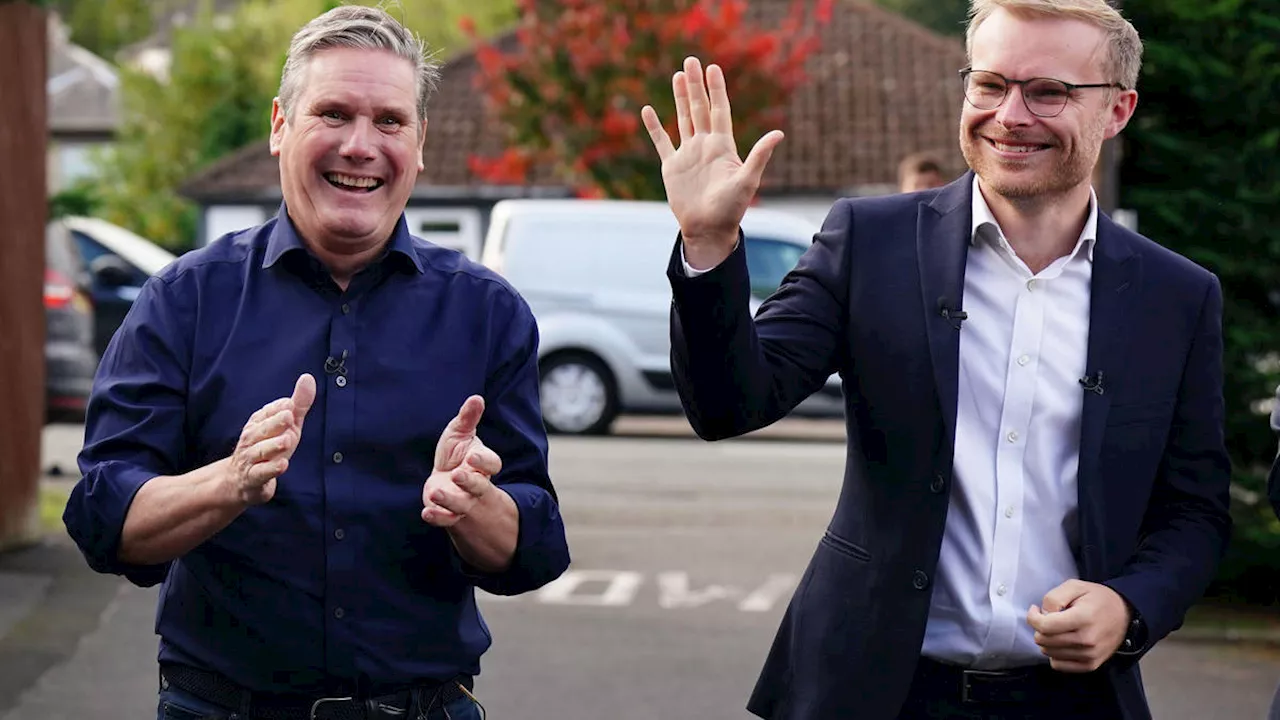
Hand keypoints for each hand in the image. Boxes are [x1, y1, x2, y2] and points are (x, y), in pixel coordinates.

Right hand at [228, 374, 315, 505]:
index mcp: (258, 422)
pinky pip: (261, 473)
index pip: (267, 412)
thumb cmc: (269, 448)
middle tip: (289, 417)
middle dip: (275, 423)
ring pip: (261, 451)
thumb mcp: (287, 426)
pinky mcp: (254, 478)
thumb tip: (308, 378)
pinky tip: (282, 465)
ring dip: (273, 445)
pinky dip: (271, 469)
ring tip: (287, 440)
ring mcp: (251, 459)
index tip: (290, 405)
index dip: (279, 409)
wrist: (241, 481)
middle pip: (262, 430)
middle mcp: (252, 438)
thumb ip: (298, 404)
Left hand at [422, 395, 502, 526]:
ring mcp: (463, 500)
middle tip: (457, 475)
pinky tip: (426, 512)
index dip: (484, 462)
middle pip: (479, 487)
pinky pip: (446, 519)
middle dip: (469, 482)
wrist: (445, 480)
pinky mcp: (448, 513)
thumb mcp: (460, 433)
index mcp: (482, 465)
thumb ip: (469, 417)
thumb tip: (476, 397)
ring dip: (449, 500)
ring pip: (461, 504)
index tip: (472, 458)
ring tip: (435, 493)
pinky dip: (438, 517)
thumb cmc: (455, 453)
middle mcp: (476, 485)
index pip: (492, 465)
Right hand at [640, 56, 783, 267]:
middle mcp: (705, 145)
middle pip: (700, 108)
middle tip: (691, 61)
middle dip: (695, 85)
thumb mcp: (747, 180)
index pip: (720, 110)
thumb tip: (778, 134)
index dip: (716, 89)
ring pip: (683, 119)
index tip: (714, 68)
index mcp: (722, 145)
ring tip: (677, 76)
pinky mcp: (672, 167)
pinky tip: (648, 111)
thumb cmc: (731, 208)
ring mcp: (688, 154)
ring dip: (679, 98)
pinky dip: (654, 127)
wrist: (708, 229)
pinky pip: (661, 141)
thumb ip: (759, 155)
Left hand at [1027, 580, 1130, 671]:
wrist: (1125, 614)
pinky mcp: (1090, 665)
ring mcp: (1089, 655)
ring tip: (1058, 628)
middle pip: (1043, 640)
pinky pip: (1058, 665)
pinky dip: (1054, 653)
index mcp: (1083, 618)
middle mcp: (1087, 640)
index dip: (1033, 617)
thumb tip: (1042, 615)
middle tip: (1049, 617)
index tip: (1036, 609)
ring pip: (1048, 652)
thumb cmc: (1097, 598)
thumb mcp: (1075, 586)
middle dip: (1039, 627)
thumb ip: (1053, 598)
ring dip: (1047, 640)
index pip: (1044, 626)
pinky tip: (1062, 641)